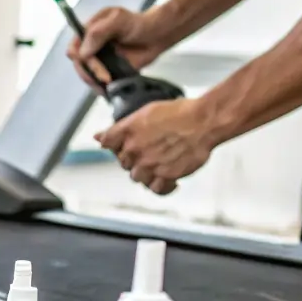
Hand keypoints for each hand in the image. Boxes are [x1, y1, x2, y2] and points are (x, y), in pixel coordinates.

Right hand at [68, 6, 170, 89]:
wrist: (157, 36)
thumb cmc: (139, 23)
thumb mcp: (118, 20)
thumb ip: (99, 32)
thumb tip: (83, 52)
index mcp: (90, 31)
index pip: (74, 46)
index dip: (78, 56)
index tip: (90, 62)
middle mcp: (92, 46)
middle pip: (80, 64)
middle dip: (90, 72)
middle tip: (105, 77)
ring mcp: (101, 60)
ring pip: (88, 75)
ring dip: (95, 82)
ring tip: (109, 82)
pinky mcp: (110, 71)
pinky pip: (100, 83)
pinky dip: (102, 88)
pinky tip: (109, 89)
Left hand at [96, 98, 215, 194]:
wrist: (204, 122)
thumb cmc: (181, 113)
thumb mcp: (146, 112)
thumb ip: (122, 128)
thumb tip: (98, 137)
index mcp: (129, 130)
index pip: (107, 142)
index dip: (114, 145)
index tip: (122, 145)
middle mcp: (135, 149)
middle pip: (124, 162)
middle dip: (135, 158)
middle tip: (151, 151)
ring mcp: (149, 164)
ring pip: (138, 177)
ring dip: (148, 172)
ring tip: (162, 163)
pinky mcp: (165, 176)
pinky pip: (156, 189)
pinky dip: (163, 185)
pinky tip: (171, 177)